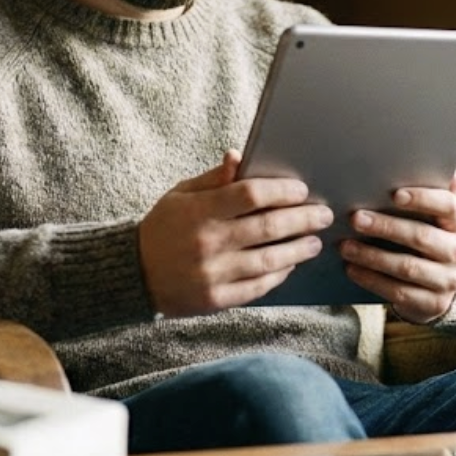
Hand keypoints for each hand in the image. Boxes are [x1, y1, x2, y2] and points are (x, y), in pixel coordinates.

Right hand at [138, 150, 332, 316]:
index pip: (251, 194)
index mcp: (199, 211)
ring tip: (314, 242)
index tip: (302, 189)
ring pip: (269, 260)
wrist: (132, 273)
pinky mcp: (216, 299)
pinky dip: (278, 275)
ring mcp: (213, 273)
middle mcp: (208, 242)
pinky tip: (290, 264)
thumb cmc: (162, 227)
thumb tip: (238, 156)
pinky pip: (257, 287)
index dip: (282, 190)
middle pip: (267, 227)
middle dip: (302, 219)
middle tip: (323, 215)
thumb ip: (213, 179)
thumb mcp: (180, 195)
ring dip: (298, 250)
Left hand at [339, 171, 455, 324]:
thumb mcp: (435, 216)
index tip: (394, 194)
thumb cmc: (430, 237)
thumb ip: (436, 192)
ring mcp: (448, 281)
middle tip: (355, 218)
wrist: (443, 284)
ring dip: (372, 256)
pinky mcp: (433, 304)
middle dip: (386, 227)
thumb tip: (448, 168)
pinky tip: (351, 268)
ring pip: (407, 267)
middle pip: (421, 237)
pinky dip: (371, 279)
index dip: (423, 199)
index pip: (448, 206)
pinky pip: (398, 292)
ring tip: (344, 246)